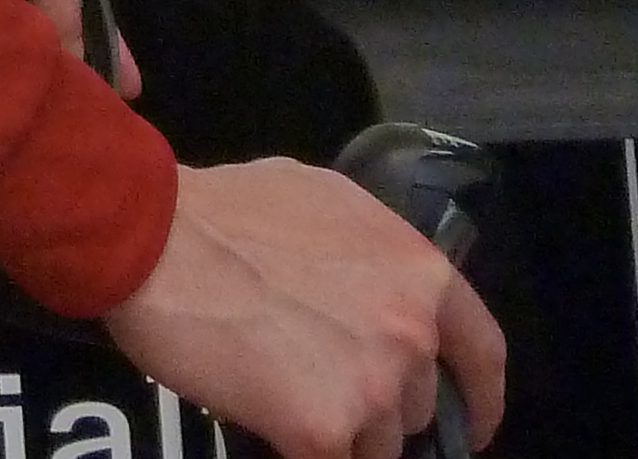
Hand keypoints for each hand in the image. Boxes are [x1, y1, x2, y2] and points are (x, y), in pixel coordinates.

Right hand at [103, 158, 505, 458]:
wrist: (153, 238)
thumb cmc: (226, 210)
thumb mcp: (324, 203)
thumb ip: (372, 255)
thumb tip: (377, 288)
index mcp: (421, 275)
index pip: (484, 357)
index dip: (477, 398)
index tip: (464, 421)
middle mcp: (412, 334)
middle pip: (418, 405)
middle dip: (378, 402)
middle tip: (322, 380)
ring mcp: (373, 387)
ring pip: (376, 443)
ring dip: (338, 430)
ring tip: (282, 391)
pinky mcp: (324, 430)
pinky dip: (299, 445)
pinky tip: (266, 417)